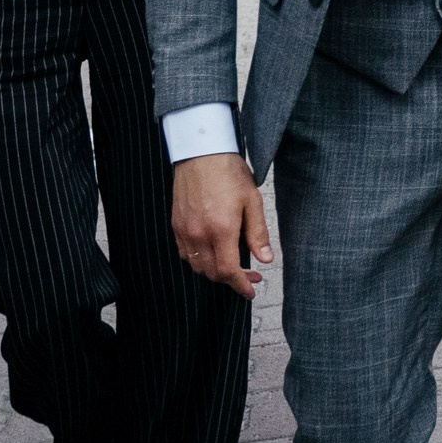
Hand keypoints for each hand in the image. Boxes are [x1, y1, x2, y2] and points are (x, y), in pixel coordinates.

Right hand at [172, 153, 273, 295]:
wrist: (201, 152)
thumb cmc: (229, 172)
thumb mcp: (252, 201)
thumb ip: (258, 234)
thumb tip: (265, 259)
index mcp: (221, 229)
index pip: (229, 272)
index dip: (241, 286)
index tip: (251, 291)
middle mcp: (199, 234)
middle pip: (212, 273)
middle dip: (232, 280)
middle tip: (251, 274)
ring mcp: (184, 230)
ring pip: (197, 266)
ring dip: (215, 271)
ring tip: (233, 264)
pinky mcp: (176, 224)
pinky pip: (185, 253)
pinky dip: (199, 260)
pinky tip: (213, 252)